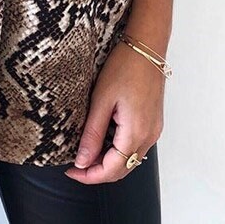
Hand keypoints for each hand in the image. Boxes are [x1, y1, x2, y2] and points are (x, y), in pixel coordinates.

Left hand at [64, 38, 164, 183]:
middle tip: (75, 165)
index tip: (71, 170)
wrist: (147, 47)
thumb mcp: (101, 100)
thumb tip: (82, 161)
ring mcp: (153, 130)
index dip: (89, 176)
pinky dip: (119, 151)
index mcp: (136, 132)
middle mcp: (149, 136)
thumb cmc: (125, 66)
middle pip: (123, 170)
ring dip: (109, 163)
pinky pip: (136, 146)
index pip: (112, 170)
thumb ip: (92, 133)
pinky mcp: (153, 122)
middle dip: (98, 172)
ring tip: (86, 152)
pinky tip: (103, 140)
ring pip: (130, 160)